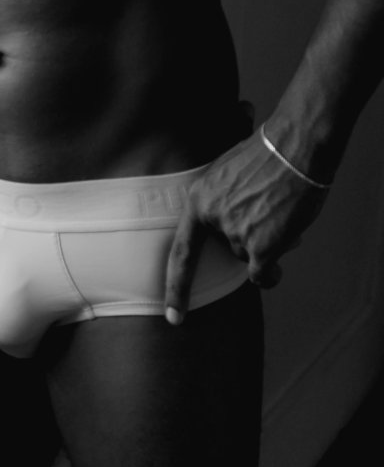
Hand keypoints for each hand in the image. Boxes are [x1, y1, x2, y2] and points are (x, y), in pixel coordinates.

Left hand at [164, 128, 329, 322]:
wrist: (293, 149)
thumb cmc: (265, 156)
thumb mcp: (226, 171)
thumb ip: (220, 201)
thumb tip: (227, 228)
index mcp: (199, 199)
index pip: (181, 252)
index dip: (175, 287)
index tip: (173, 317)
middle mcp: (213, 219)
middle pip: (228, 248)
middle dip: (246, 237)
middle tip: (264, 210)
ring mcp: (237, 235)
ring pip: (249, 256)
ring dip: (265, 244)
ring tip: (278, 213)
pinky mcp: (262, 246)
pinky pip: (262, 274)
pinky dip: (271, 273)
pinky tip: (279, 260)